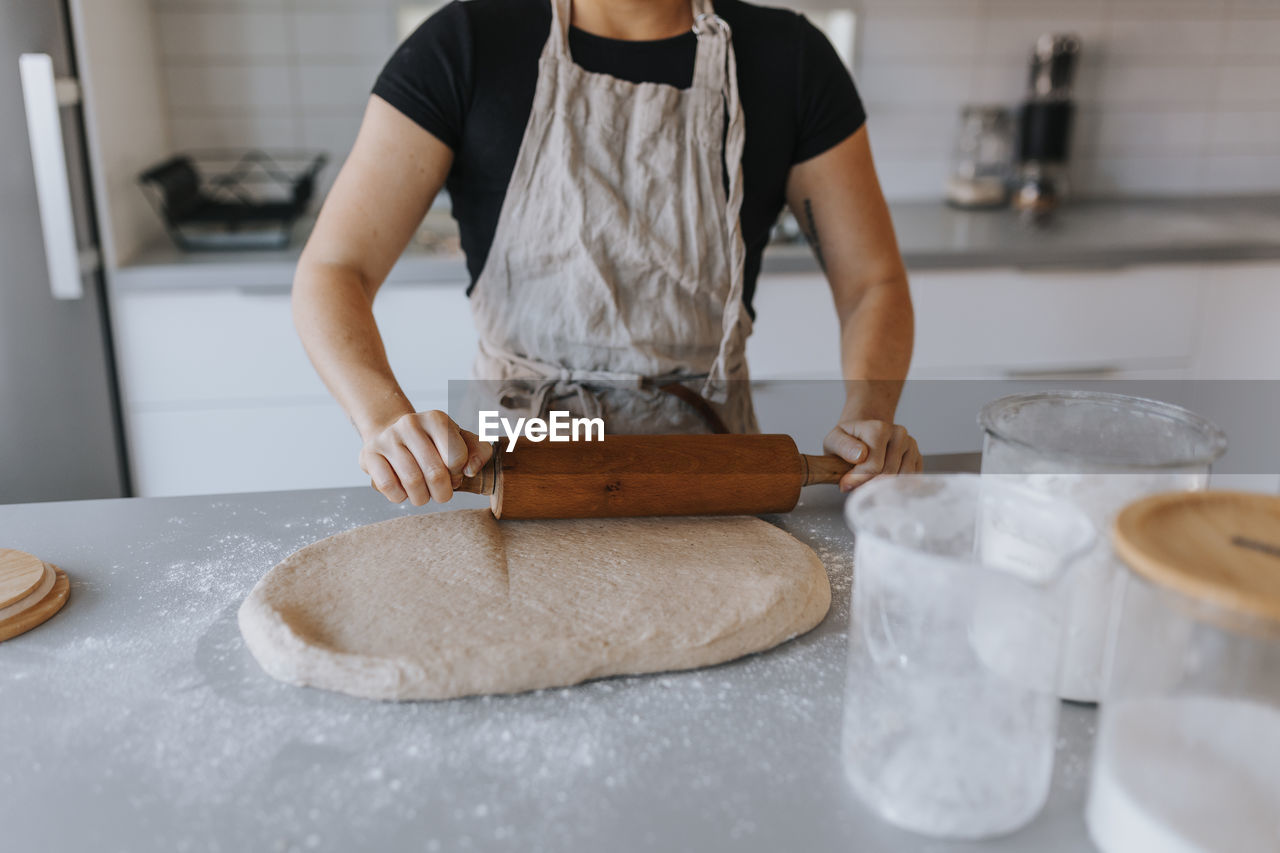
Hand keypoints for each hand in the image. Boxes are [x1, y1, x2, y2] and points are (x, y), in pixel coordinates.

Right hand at [359, 410, 493, 504]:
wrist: (393, 435)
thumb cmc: (433, 443)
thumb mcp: (460, 441)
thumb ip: (479, 452)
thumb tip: (471, 470)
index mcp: (436, 419)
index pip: (457, 457)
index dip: (459, 475)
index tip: (454, 475)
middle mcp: (410, 423)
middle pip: (435, 473)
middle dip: (442, 492)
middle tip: (441, 493)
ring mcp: (387, 438)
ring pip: (412, 482)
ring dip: (422, 497)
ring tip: (423, 494)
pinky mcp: (369, 455)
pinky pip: (388, 487)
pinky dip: (400, 497)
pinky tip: (403, 490)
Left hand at [823, 419, 921, 491]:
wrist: (863, 436)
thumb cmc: (848, 441)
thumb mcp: (834, 440)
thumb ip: (843, 446)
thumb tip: (860, 455)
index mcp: (879, 428)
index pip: (874, 465)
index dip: (858, 479)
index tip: (846, 484)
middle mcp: (899, 434)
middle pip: (889, 474)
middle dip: (870, 485)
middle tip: (857, 486)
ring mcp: (911, 445)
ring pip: (903, 478)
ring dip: (884, 487)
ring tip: (869, 483)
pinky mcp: (917, 457)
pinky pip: (912, 480)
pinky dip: (898, 487)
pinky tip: (884, 485)